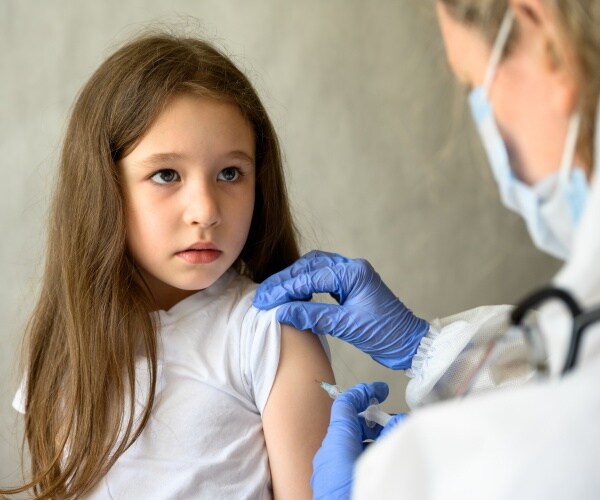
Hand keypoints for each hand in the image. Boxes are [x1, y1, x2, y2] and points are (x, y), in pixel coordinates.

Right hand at [253, 250, 428, 369]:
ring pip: (314, 269)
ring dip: (293, 280)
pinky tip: (293, 294)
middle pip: (309, 266)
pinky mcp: (351, 285)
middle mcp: (352, 268)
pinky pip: (322, 278)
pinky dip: (305, 284)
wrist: (409, 343)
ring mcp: (352, 275)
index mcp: (353, 273)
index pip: (310, 276)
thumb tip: (281, 312)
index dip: (284, 288)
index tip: (264, 300)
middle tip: (263, 296)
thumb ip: (312, 316)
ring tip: (273, 294)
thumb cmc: (385, 335)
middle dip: (285, 281)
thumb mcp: (347, 326)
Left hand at [311, 383, 406, 499]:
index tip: (381, 389)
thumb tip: (400, 423)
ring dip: (372, 440)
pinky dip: (365, 457)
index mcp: (334, 443)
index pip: (344, 405)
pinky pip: (347, 463)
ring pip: (349, 446)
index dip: (363, 392)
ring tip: (395, 445)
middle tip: (396, 422)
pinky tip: (384, 465)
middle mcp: (326, 455)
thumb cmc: (357, 495)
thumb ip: (391, 439)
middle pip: (349, 426)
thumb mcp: (379, 463)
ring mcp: (327, 473)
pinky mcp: (331, 488)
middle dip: (373, 420)